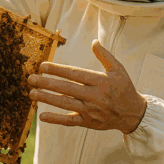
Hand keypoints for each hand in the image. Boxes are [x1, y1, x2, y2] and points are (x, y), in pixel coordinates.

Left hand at [27, 40, 146, 133]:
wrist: (132, 113)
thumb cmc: (124, 88)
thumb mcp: (118, 69)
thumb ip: (105, 56)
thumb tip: (94, 42)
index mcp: (100, 82)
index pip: (75, 74)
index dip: (58, 70)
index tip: (43, 66)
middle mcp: (94, 96)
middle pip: (66, 89)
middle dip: (47, 83)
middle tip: (31, 79)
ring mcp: (90, 110)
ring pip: (65, 104)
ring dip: (47, 99)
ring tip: (32, 93)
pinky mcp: (88, 122)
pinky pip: (69, 121)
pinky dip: (56, 119)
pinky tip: (42, 116)